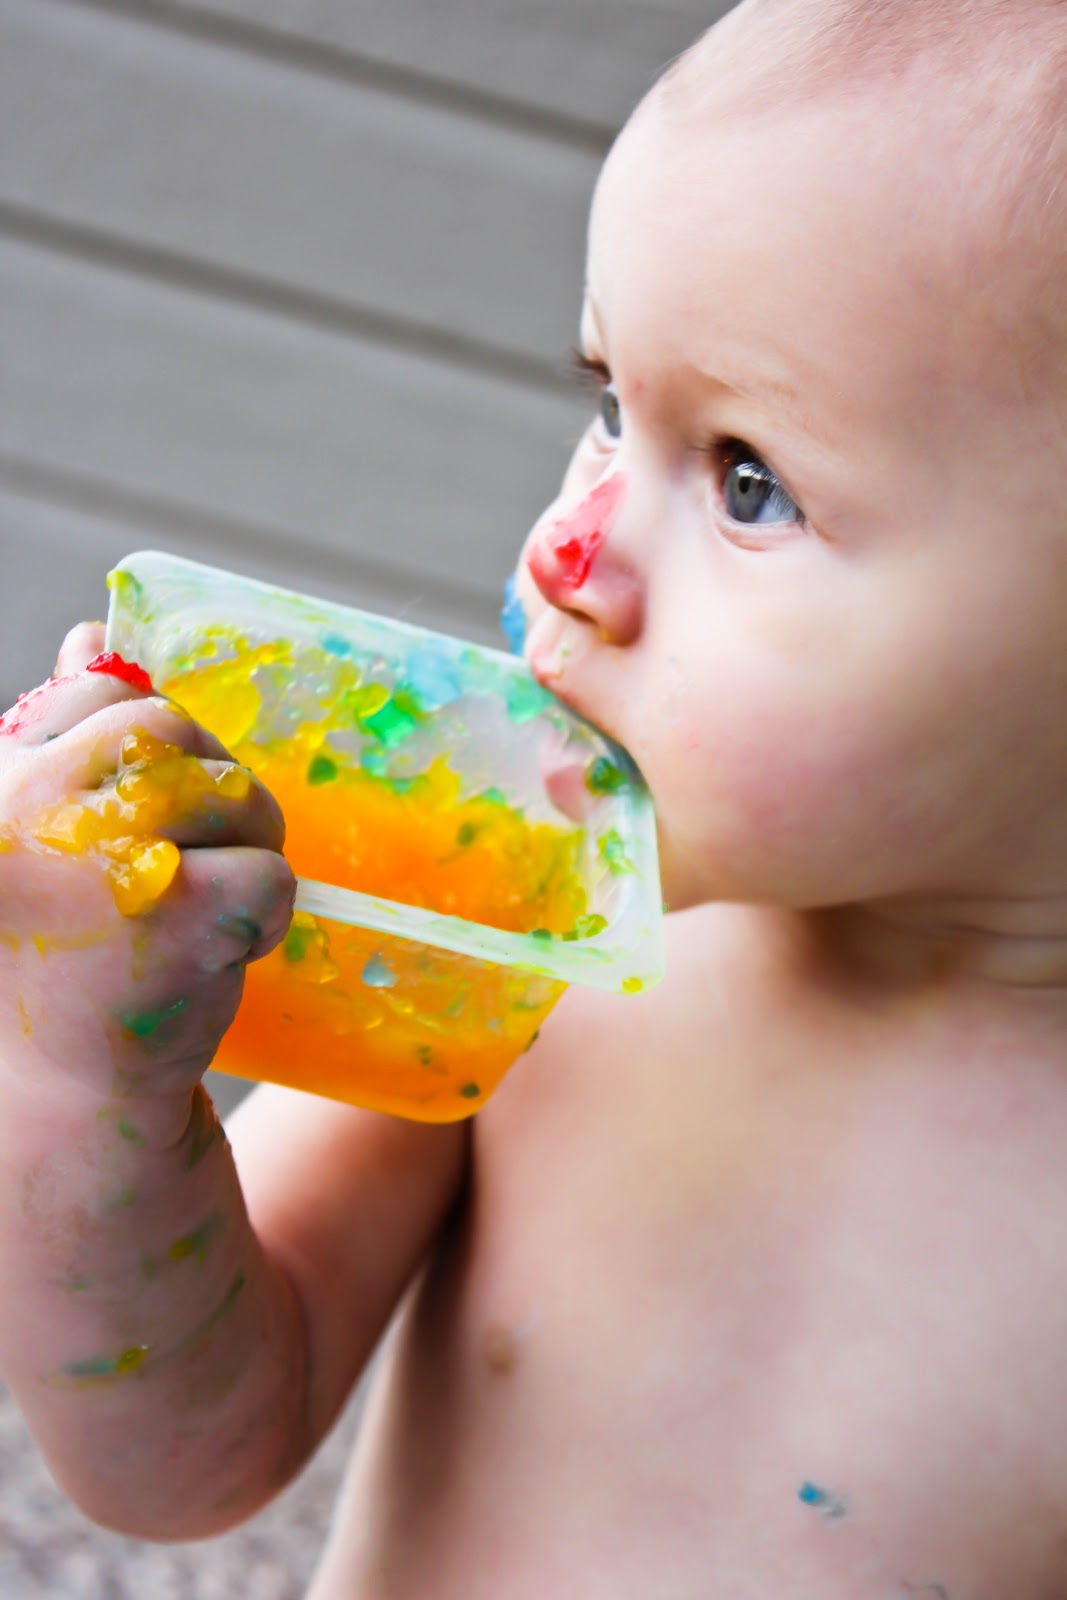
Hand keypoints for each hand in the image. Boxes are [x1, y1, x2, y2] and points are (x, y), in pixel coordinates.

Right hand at [0, 624, 294, 1102]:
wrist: (64, 1095)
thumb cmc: (58, 956)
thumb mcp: (39, 837)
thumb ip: (64, 738)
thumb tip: (97, 637)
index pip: (97, 691)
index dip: (143, 755)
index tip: (133, 828)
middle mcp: (25, 807)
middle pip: (174, 734)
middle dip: (204, 798)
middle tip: (178, 876)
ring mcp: (100, 858)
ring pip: (236, 796)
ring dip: (241, 853)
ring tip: (188, 918)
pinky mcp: (175, 917)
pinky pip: (271, 874)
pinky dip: (263, 918)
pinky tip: (210, 958)